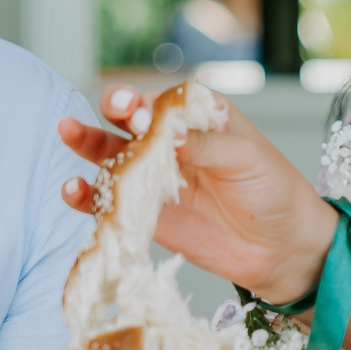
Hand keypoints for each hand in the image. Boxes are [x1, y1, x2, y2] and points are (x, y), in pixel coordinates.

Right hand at [57, 89, 338, 305]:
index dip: (151, 101)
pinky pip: (111, 200)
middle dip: (116, 110)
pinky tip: (72, 189)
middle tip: (114, 112)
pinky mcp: (147, 214)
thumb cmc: (274, 193)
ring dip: (88, 143)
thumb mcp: (247, 161)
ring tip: (67, 131)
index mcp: (201, 116)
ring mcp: (157, 177)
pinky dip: (88, 196)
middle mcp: (174, 141)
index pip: (167, 99)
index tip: (143, 113)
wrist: (283, 250)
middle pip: (132, 118)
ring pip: (112, 154)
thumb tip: (168, 134)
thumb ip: (205, 146)